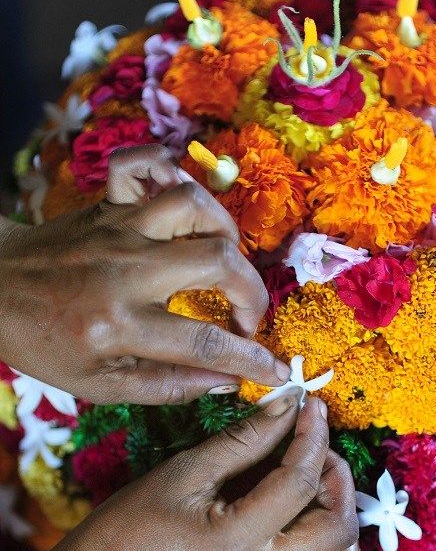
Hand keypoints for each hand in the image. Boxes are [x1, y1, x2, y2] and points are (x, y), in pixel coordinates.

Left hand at [0, 145, 289, 403]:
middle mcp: (124, 270)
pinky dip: (170, 170)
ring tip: (223, 262)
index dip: (251, 360)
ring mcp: (117, 228)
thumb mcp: (99, 385)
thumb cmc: (45, 343)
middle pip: (217, 261)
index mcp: (118, 325)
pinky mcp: (109, 203)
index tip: (276, 372)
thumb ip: (166, 387)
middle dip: (252, 293)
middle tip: (246, 317)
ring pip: (193, 205)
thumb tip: (226, 381)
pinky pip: (144, 164)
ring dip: (225, 233)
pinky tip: (182, 203)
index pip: (204, 343)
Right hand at [79, 394, 358, 550]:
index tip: (311, 408)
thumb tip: (288, 406)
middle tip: (317, 453)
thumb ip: (242, 440)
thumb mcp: (183, 472)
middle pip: (337, 531)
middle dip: (338, 481)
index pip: (299, 482)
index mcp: (234, 543)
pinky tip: (312, 538)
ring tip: (321, 497)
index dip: (313, 436)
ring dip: (343, 530)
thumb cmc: (129, 526)